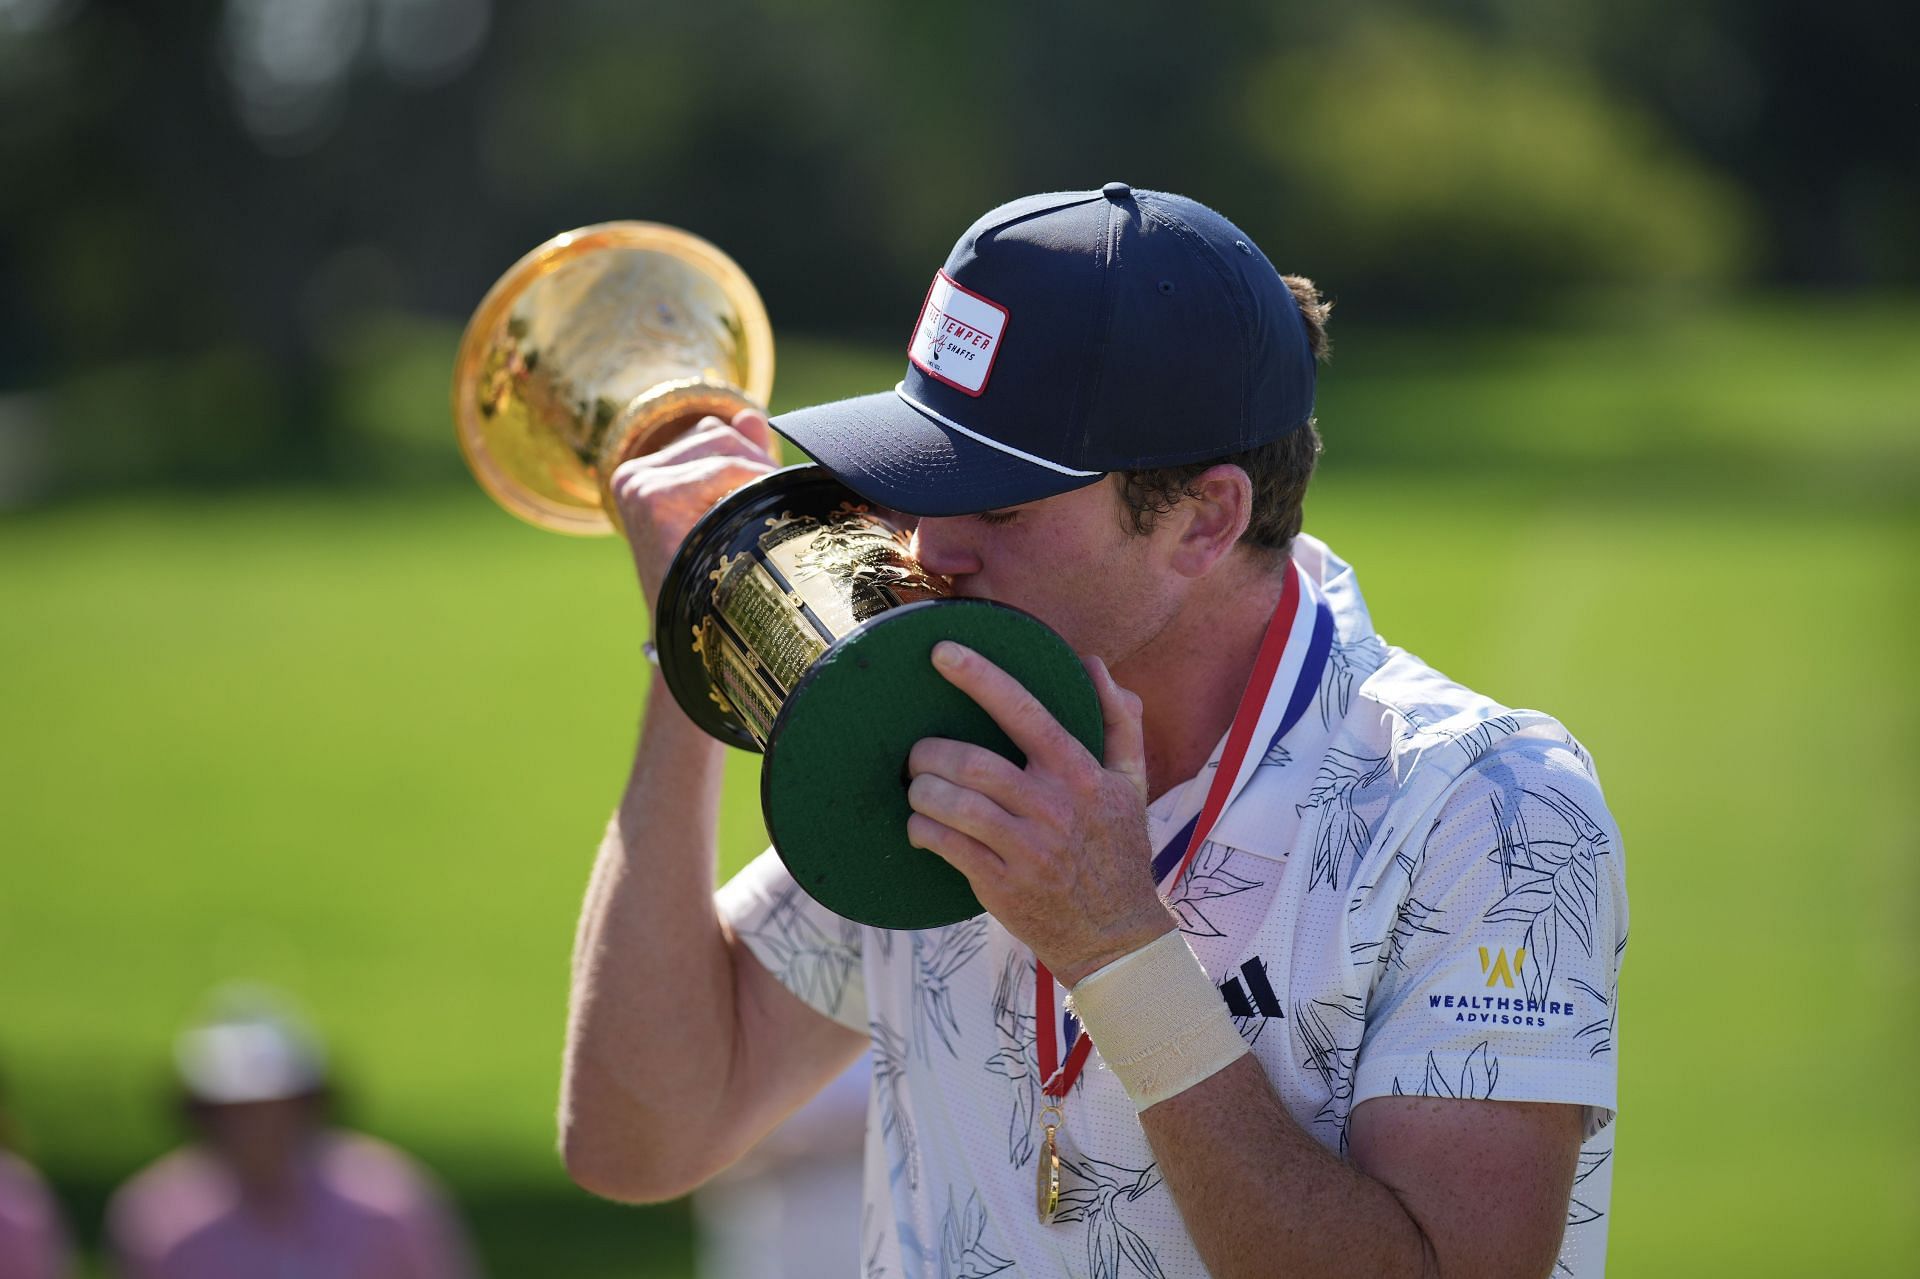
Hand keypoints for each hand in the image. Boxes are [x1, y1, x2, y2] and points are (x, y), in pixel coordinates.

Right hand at [607, 409, 779, 617]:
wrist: (696, 642)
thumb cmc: (715, 580)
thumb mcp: (724, 511)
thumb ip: (735, 458)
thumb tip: (749, 414)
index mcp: (642, 475)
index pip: (712, 433)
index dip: (752, 458)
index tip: (772, 494)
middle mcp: (634, 475)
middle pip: (719, 434)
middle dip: (758, 464)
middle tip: (778, 509)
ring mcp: (640, 485)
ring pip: (725, 446)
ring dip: (759, 476)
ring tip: (767, 521)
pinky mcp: (653, 498)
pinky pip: (724, 469)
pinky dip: (753, 488)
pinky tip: (756, 524)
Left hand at [905, 644, 1174, 986]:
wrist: (1114, 935)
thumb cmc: (1118, 850)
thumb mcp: (1133, 783)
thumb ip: (1118, 719)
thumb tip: (1093, 663)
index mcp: (1081, 774)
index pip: (1025, 712)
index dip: (980, 678)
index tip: (941, 652)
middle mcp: (1052, 807)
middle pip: (970, 763)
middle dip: (929, 752)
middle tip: (919, 753)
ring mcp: (1025, 849)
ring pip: (950, 804)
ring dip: (920, 791)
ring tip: (918, 788)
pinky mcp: (1000, 884)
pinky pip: (943, 844)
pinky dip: (921, 830)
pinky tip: (921, 826)